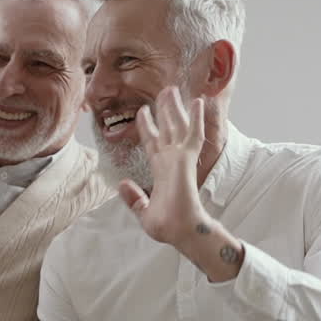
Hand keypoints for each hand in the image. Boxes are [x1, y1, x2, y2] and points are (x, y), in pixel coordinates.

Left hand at [117, 86, 209, 246]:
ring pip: (177, 126)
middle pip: (167, 129)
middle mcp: (171, 161)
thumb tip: (123, 183)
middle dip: (165, 110)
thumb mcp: (143, 210)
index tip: (143, 111)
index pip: (153, 143)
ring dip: (175, 108)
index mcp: (161, 172)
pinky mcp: (185, 159)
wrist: (179, 231)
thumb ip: (133, 197)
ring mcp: (179, 159)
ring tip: (172, 89)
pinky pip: (192, 134)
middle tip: (164, 91)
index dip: (148, 127)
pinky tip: (197, 101)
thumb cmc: (166, 225)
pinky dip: (195, 117)